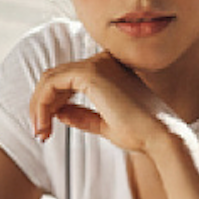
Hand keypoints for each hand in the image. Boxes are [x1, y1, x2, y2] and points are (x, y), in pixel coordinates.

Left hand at [29, 51, 174, 154]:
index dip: (53, 103)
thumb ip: (82, 115)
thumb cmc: (140, 133)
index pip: (69, 79)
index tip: (47, 130)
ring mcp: (97, 64)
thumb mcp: (105, 124)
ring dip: (39, 106)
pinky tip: (44, 124)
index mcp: (110, 70)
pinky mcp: (90, 73)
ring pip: (50, 79)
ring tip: (40, 132)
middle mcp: (103, 62)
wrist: (160, 136)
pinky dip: (42, 103)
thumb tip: (58, 112)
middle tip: (40, 133)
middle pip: (57, 77)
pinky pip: (52, 83)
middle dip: (42, 105)